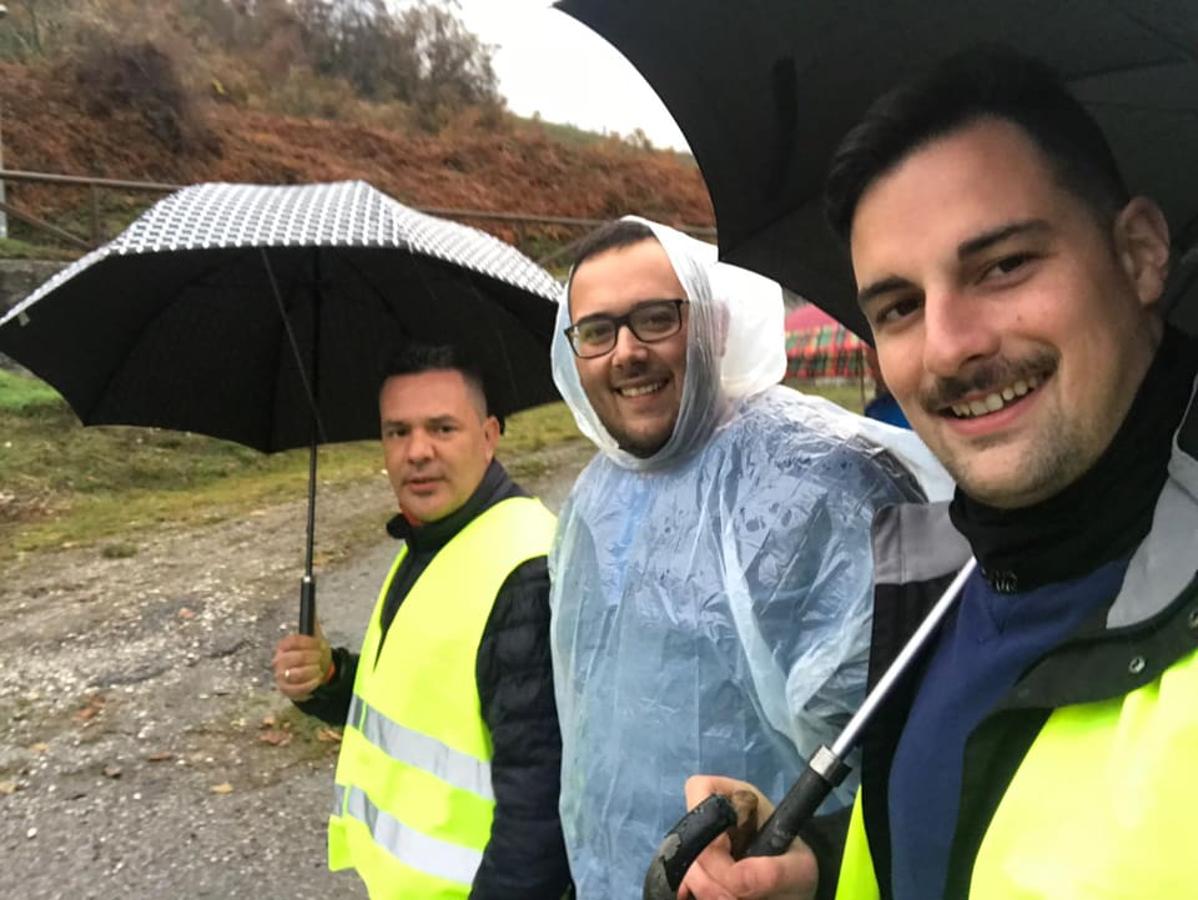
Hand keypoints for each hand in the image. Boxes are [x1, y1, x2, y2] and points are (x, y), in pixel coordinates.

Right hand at [271, 621, 331, 701]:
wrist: (316, 674)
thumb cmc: (314, 655)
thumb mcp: (315, 639)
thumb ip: (312, 625)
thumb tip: (312, 608)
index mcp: (283, 647)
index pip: (291, 641)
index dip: (307, 642)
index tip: (319, 644)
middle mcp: (278, 661)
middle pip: (293, 658)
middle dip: (310, 657)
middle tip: (319, 657)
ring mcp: (281, 676)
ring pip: (295, 674)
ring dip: (311, 671)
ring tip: (318, 669)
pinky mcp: (286, 690)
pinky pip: (297, 688)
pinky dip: (310, 684)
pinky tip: (317, 680)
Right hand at [679, 776, 817, 899]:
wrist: (796, 893)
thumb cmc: (797, 868)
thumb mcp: (799, 868)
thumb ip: (774, 871)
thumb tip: (737, 878)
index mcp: (737, 800)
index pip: (700, 790)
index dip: (705, 821)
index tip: (728, 855)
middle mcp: (714, 819)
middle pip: (689, 836)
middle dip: (710, 872)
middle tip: (733, 896)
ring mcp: (702, 845)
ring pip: (686, 864)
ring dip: (706, 889)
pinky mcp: (698, 872)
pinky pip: (683, 882)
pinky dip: (696, 895)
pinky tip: (713, 899)